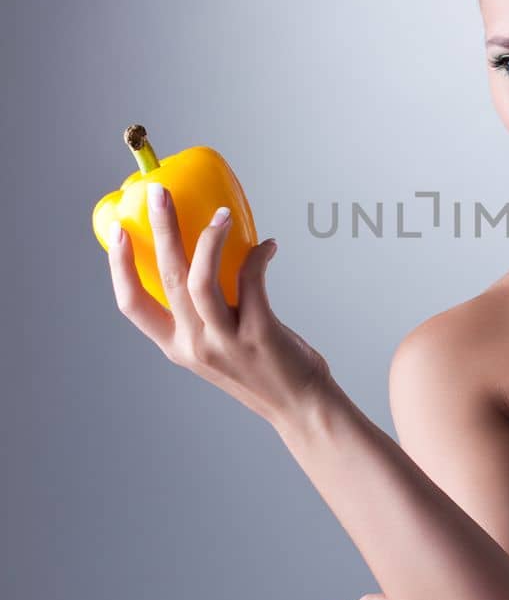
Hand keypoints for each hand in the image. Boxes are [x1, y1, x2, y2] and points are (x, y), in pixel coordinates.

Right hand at [106, 184, 331, 427]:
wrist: (299, 406)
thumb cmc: (261, 370)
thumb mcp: (215, 350)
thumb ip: (203, 317)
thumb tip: (206, 257)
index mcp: (176, 347)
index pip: (131, 305)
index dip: (119, 266)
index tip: (118, 230)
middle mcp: (194, 345)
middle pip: (166, 277)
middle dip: (160, 228)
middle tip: (160, 192)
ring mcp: (224, 341)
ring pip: (200, 279)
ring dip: (209, 237)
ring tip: (222, 213)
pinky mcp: (258, 332)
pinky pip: (251, 279)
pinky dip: (258, 255)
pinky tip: (268, 245)